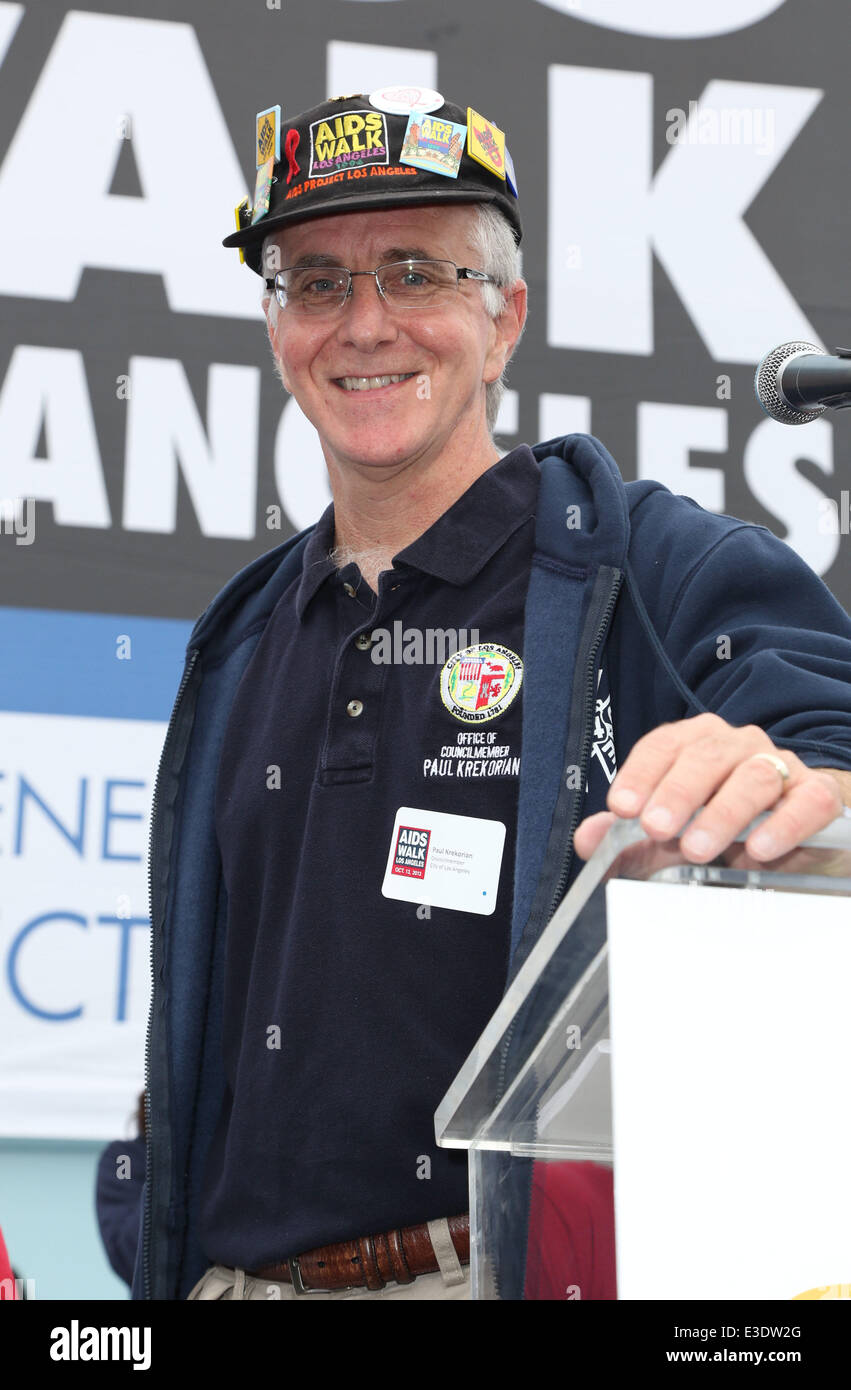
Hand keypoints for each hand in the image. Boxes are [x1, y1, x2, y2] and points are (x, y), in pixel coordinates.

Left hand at [573, 713, 844, 863]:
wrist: (791, 836)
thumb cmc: (721, 829)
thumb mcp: (669, 837)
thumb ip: (626, 838)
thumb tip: (588, 839)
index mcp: (696, 743)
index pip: (664, 745)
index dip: (641, 773)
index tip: (621, 807)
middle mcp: (738, 746)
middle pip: (706, 756)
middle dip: (677, 792)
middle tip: (656, 827)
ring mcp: (780, 767)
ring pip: (753, 777)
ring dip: (723, 813)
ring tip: (698, 847)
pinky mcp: (816, 795)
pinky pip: (806, 801)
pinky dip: (784, 824)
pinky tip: (760, 848)